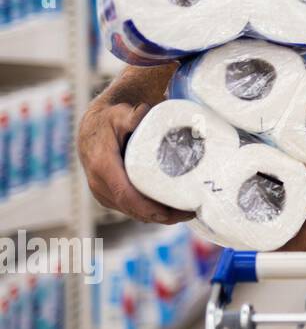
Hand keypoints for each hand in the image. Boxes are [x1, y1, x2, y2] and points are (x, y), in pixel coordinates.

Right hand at [77, 101, 193, 223]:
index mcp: (103, 166)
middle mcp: (99, 183)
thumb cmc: (110, 119)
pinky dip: (148, 212)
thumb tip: (143, 112)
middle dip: (161, 216)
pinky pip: (129, 209)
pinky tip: (168, 210)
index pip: (127, 195)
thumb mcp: (120, 114)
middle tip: (190, 213)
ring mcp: (102, 192)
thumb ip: (132, 116)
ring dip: (157, 216)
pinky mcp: (107, 195)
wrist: (93, 126)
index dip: (150, 208)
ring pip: (132, 212)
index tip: (174, 212)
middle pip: (133, 208)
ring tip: (184, 212)